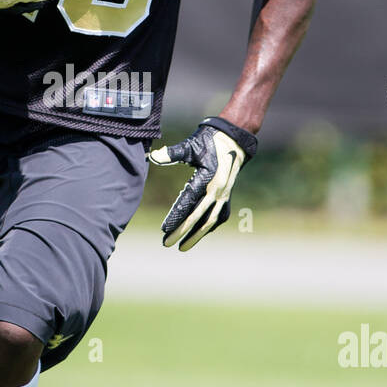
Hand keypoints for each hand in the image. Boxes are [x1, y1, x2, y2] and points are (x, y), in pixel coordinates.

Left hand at [148, 117, 257, 250]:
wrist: (233, 139)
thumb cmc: (208, 141)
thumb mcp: (190, 145)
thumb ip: (173, 153)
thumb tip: (153, 156)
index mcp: (208, 179)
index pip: (188, 202)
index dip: (176, 216)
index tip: (164, 229)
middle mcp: (217, 190)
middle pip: (198, 217)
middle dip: (182, 232)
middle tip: (166, 243)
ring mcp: (223, 195)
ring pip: (210, 221)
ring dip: (196, 235)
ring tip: (182, 247)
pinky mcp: (226, 196)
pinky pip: (218, 217)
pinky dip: (208, 227)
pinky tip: (198, 234)